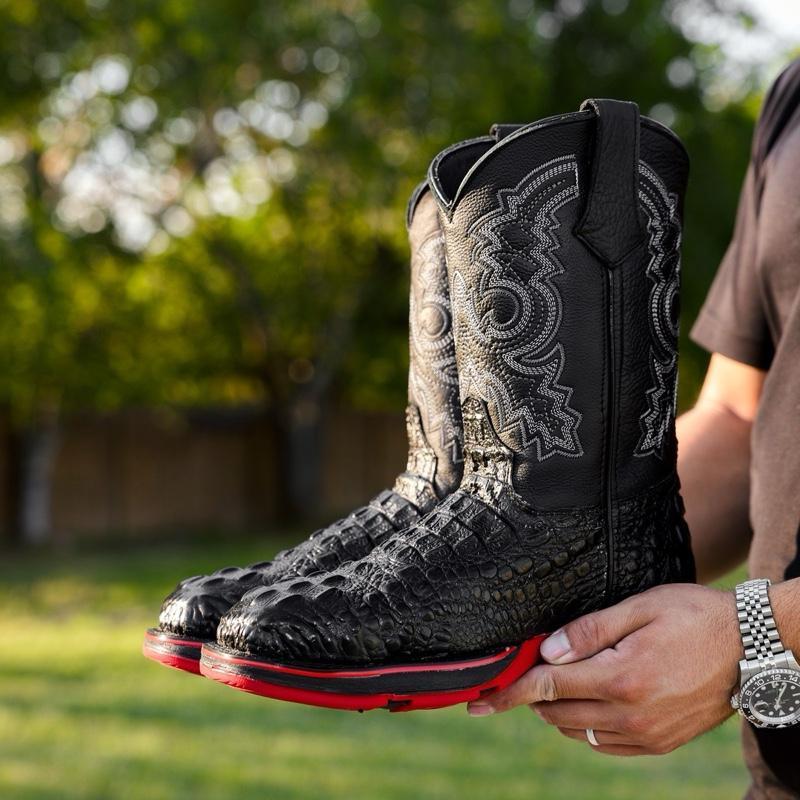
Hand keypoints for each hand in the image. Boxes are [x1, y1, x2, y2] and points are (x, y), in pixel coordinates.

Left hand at [467, 584, 742, 755]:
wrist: (750, 646)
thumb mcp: (638, 608)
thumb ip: (588, 631)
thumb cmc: (693, 616)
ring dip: (557, 709)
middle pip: (557, 712)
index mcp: (620, 679)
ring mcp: (647, 735)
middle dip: (533, 694)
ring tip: (558, 681)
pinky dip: (585, 726)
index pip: (547, 688)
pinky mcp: (659, 743)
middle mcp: (631, 715)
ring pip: (578, 731)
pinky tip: (588, 701)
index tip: (477, 704)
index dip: (507, 694)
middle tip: (528, 669)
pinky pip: (605, 744)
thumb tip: (546, 652)